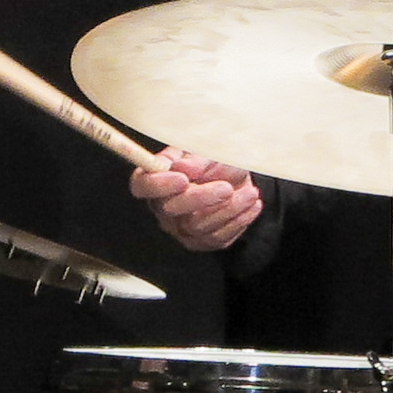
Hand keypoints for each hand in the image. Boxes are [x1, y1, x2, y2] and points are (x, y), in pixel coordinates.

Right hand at [129, 148, 261, 252]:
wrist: (237, 178)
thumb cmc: (216, 162)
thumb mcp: (209, 152)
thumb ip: (196, 160)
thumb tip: (183, 167)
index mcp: (156, 177)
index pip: (142, 185)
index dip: (158, 185)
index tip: (182, 179)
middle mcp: (162, 206)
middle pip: (170, 209)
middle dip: (200, 198)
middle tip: (226, 188)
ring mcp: (180, 227)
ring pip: (197, 226)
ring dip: (227, 209)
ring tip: (250, 193)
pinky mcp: (200, 241)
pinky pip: (216, 238)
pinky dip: (237, 222)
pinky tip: (251, 206)